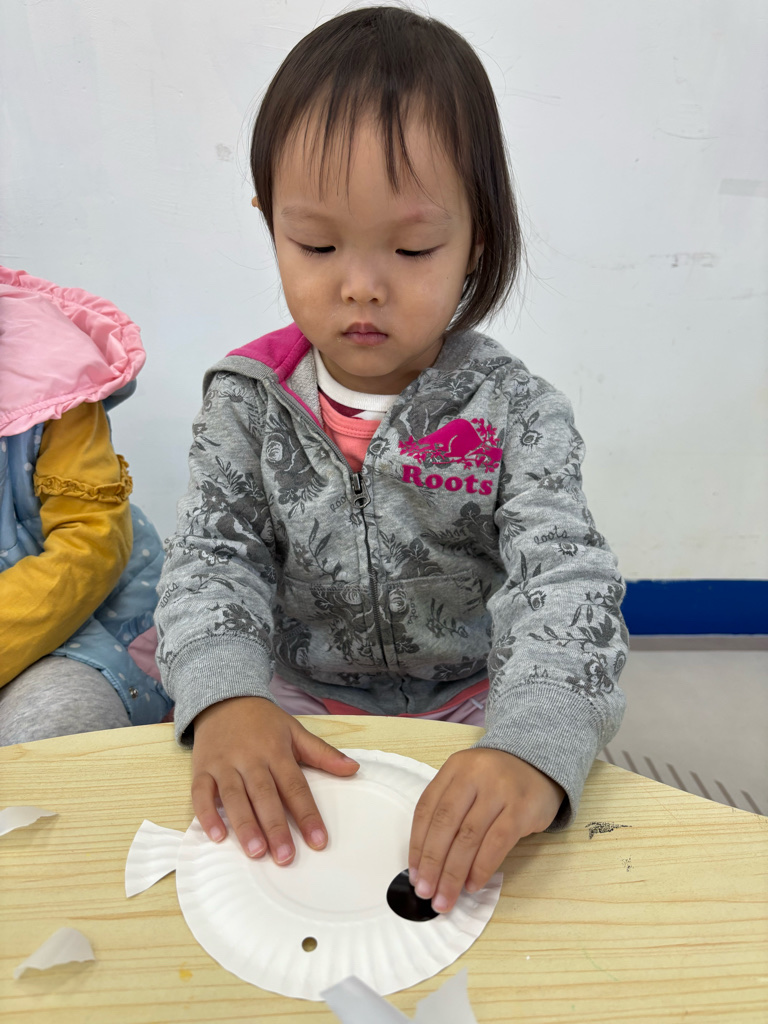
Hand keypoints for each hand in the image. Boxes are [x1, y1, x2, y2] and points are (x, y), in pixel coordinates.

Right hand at [191, 696, 358, 863]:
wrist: (223, 698)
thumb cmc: (262, 721)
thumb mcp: (295, 731)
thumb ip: (323, 753)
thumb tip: (354, 769)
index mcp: (276, 751)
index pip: (295, 786)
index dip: (307, 814)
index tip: (319, 841)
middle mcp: (250, 759)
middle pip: (264, 795)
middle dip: (275, 826)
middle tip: (285, 856)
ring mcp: (224, 764)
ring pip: (234, 797)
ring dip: (244, 825)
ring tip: (256, 852)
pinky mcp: (201, 768)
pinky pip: (201, 793)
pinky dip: (207, 814)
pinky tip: (217, 837)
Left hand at [408, 748, 564, 912]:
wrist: (539, 765)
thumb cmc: (497, 781)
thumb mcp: (467, 782)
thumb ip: (448, 811)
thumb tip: (428, 863)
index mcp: (454, 768)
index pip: (427, 809)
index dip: (417, 845)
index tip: (414, 874)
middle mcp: (474, 775)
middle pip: (445, 825)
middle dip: (432, 864)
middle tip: (426, 892)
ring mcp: (499, 790)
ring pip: (468, 837)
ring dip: (454, 873)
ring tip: (446, 897)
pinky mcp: (522, 808)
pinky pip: (497, 843)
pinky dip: (482, 868)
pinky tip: (473, 884)